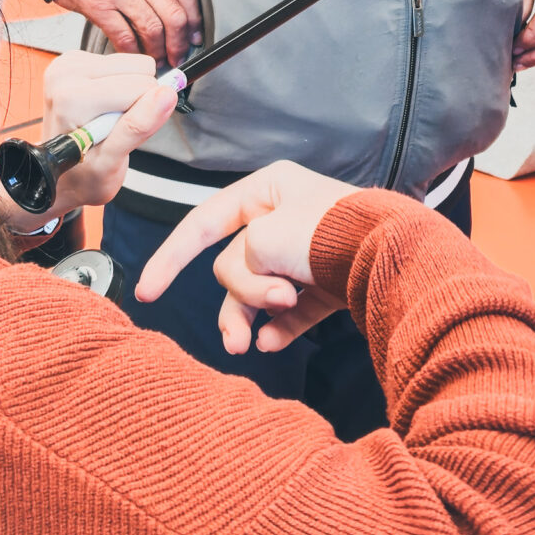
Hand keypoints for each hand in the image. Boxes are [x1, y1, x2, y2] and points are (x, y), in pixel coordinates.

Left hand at [0, 51, 178, 225]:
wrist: (60, 176)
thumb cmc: (83, 174)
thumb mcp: (111, 163)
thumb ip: (137, 127)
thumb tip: (166, 95)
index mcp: (71, 98)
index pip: (141, 87)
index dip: (143, 114)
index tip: (121, 133)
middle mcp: (65, 74)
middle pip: (139, 69)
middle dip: (136, 100)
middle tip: (114, 127)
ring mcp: (68, 64)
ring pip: (135, 64)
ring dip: (128, 93)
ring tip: (107, 119)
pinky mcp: (76, 59)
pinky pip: (122, 63)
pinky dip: (120, 86)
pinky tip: (102, 108)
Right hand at [57, 0, 201, 64]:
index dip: (195, 17)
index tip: (196, 34)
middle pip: (173, 15)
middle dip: (180, 42)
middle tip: (180, 55)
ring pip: (152, 29)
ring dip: (159, 51)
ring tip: (159, 61)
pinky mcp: (99, 8)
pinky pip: (123, 36)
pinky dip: (133, 51)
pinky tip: (135, 57)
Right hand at [135, 160, 355, 356]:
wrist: (387, 259)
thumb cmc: (324, 234)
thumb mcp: (260, 240)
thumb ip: (236, 264)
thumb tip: (252, 290)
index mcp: (267, 190)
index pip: (203, 223)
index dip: (170, 258)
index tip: (147, 294)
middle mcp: (285, 218)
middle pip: (233, 264)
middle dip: (244, 292)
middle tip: (266, 307)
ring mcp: (307, 254)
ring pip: (259, 292)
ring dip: (253, 314)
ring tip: (257, 340)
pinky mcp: (327, 285)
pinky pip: (292, 313)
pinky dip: (279, 329)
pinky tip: (270, 344)